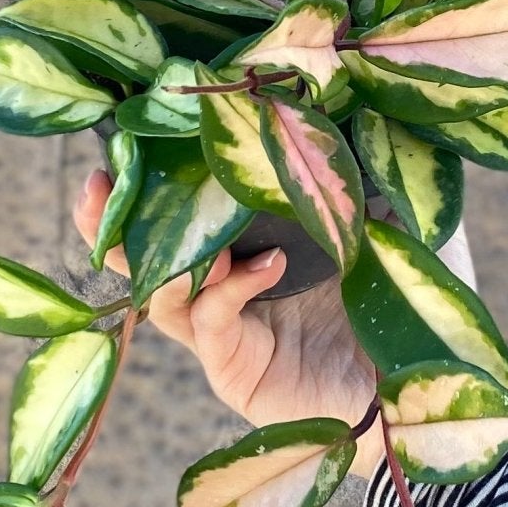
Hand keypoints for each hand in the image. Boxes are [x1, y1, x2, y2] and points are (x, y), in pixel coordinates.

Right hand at [73, 171, 383, 476]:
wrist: (409, 387)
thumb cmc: (387, 308)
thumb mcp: (367, 232)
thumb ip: (344, 188)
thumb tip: (341, 119)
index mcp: (239, 257)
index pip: (177, 222)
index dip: (146, 188)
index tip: (127, 147)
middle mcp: (218, 297)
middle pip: (143, 262)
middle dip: (113, 224)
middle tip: (97, 183)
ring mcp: (222, 338)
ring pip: (165, 296)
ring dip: (170, 259)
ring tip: (191, 228)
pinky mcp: (234, 372)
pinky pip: (212, 323)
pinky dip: (230, 288)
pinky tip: (269, 264)